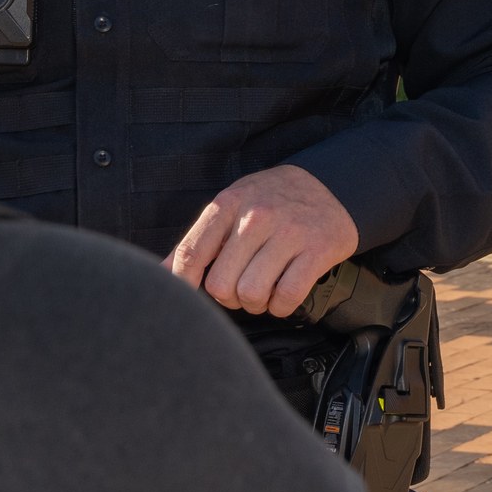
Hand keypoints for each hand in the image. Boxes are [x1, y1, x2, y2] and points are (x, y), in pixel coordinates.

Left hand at [169, 163, 359, 315]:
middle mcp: (257, 216)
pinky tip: (281, 295)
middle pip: (221, 284)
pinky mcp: (317, 250)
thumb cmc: (272, 201)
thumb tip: (159, 273)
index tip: (187, 298)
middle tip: (239, 289)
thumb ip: (198, 240)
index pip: (192, 253)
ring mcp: (289, 233)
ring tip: (262, 291)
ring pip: (252, 294)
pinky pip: (286, 297)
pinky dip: (280, 306)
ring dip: (255, 304)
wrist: (331, 185)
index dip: (182, 284)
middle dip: (228, 297)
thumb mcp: (232, 205)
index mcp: (229, 203)